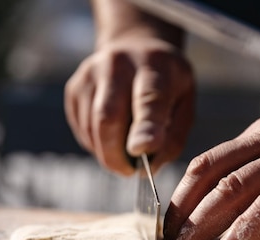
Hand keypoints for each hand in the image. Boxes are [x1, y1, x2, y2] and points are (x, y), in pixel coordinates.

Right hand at [65, 36, 194, 174]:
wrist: (136, 49)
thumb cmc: (167, 86)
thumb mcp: (184, 104)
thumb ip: (172, 137)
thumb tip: (148, 167)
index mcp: (155, 65)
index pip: (148, 98)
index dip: (144, 127)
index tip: (141, 151)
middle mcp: (119, 63)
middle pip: (108, 117)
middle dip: (116, 154)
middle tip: (128, 171)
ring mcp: (91, 73)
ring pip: (92, 127)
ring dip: (106, 152)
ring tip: (123, 153)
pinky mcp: (74, 87)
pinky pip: (82, 128)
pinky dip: (96, 143)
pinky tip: (111, 136)